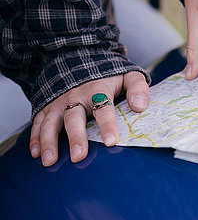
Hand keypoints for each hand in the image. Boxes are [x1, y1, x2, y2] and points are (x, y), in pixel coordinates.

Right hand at [30, 72, 148, 165]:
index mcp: (98, 89)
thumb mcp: (128, 75)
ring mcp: (59, 102)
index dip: (107, 125)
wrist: (82, 59)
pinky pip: (38, 122)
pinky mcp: (47, 106)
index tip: (111, 141)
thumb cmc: (110, 75)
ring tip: (49, 160)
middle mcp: (76, 95)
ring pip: (51, 122)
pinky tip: (36, 153)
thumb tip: (140, 106)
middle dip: (76, 137)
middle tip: (78, 156)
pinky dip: (35, 137)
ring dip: (49, 141)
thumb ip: (138, 88)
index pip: (103, 108)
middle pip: (74, 117)